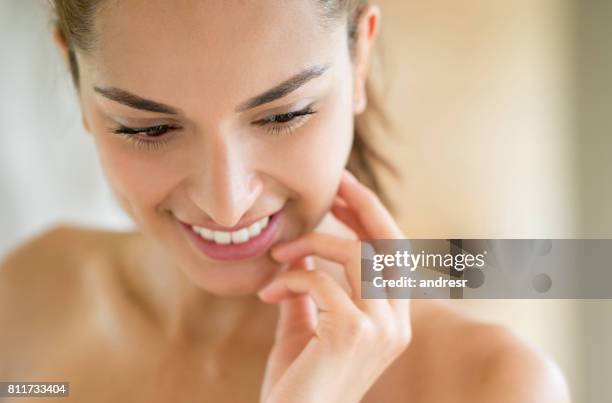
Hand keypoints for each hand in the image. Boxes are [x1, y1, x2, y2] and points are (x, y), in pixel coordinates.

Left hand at [257, 170, 409, 402]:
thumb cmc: (298, 385)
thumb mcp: (307, 328)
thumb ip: (311, 293)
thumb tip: (302, 257)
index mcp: (392, 321)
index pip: (393, 257)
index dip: (372, 219)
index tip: (345, 192)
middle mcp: (397, 324)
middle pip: (390, 246)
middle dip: (365, 206)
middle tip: (335, 182)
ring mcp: (381, 329)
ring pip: (356, 256)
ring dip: (312, 245)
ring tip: (279, 254)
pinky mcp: (355, 333)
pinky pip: (321, 282)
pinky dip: (291, 278)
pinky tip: (268, 293)